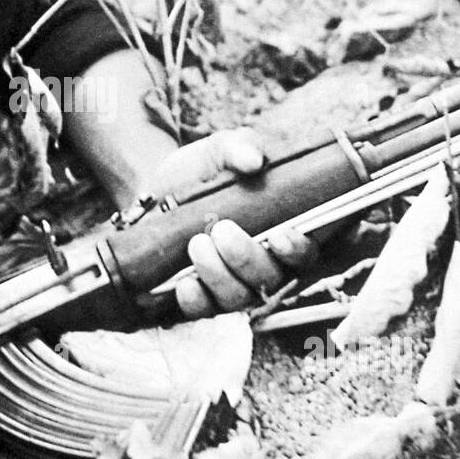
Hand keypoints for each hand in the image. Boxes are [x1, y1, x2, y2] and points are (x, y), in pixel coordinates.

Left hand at [137, 128, 315, 316]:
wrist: (154, 188)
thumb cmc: (202, 170)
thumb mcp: (220, 150)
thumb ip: (239, 147)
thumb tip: (252, 159)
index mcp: (282, 230)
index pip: (305, 252)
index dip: (298, 250)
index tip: (280, 235)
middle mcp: (263, 265)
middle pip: (271, 279)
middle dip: (247, 258)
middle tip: (222, 230)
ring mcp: (232, 284)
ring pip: (238, 297)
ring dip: (219, 274)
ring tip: (198, 243)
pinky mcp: (199, 296)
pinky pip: (203, 311)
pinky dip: (196, 300)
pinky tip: (185, 283)